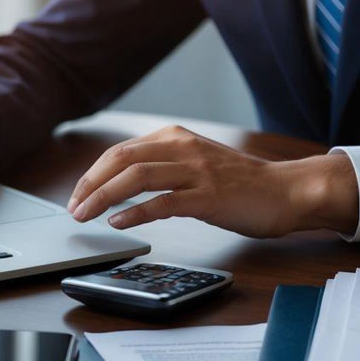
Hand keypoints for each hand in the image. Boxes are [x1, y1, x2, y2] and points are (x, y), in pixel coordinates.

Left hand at [66, 125, 357, 237]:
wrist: (287, 190)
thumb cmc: (241, 183)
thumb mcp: (196, 163)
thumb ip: (163, 167)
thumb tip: (121, 185)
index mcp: (175, 138)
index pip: (120, 152)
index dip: (93, 175)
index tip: (77, 196)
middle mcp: (183, 148)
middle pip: (121, 160)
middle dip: (90, 185)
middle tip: (72, 208)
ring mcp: (197, 172)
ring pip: (137, 178)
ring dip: (104, 197)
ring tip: (86, 215)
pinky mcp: (209, 197)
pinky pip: (163, 202)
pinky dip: (135, 212)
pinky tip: (118, 222)